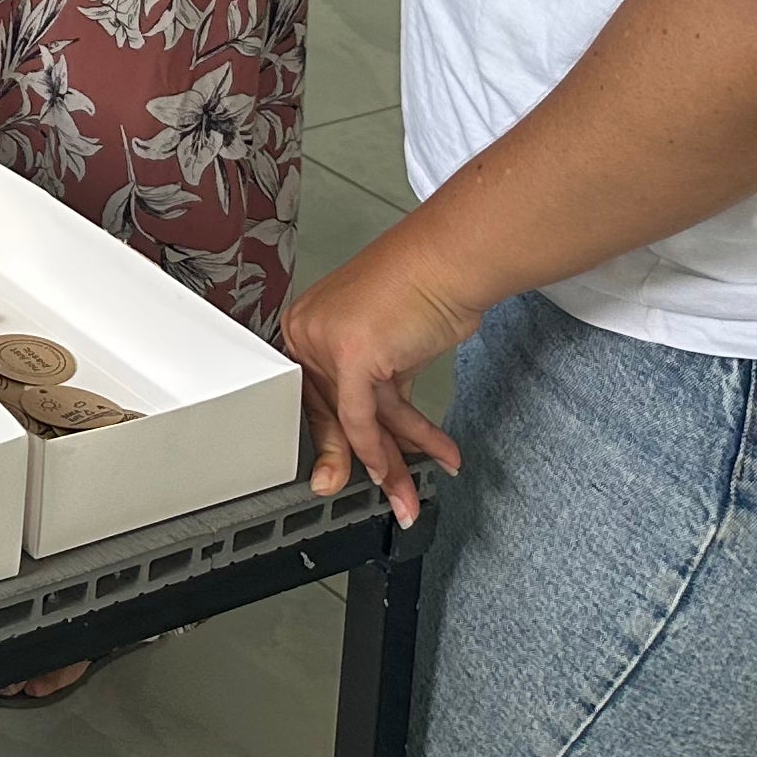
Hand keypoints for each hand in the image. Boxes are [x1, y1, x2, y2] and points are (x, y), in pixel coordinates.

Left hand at [278, 222, 473, 528]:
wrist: (450, 261)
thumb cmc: (424, 291)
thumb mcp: (389, 348)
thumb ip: (374, 390)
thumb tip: (372, 440)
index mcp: (306, 325)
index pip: (317, 397)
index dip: (337, 441)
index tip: (345, 472)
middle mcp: (309, 332)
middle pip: (331, 415)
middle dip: (360, 464)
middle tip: (380, 496)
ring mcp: (326, 342)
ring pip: (356, 423)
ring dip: (393, 465)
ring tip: (411, 495)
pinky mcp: (353, 354)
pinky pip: (366, 419)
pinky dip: (391, 449)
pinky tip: (429, 461)